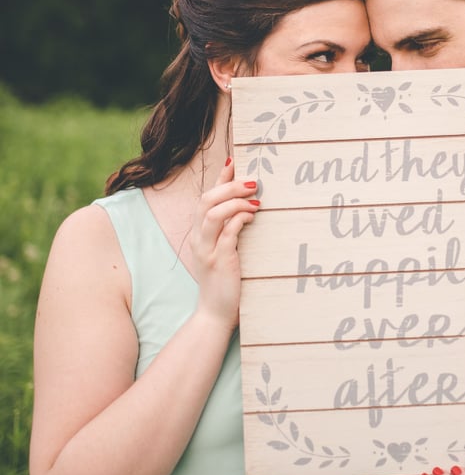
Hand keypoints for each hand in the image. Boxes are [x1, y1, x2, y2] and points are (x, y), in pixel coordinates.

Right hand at [191, 159, 259, 332]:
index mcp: (199, 233)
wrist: (215, 314)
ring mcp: (206, 249)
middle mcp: (198, 238)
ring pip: (213, 213)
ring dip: (235, 201)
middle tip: (253, 182)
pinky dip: (240, 220)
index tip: (234, 161)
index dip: (220, 178)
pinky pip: (227, 233)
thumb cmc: (225, 281)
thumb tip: (249, 206)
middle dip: (230, 186)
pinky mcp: (218, 261)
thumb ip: (232, 230)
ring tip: (255, 201)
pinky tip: (252, 217)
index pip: (206, 198)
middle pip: (207, 200)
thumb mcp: (226, 250)